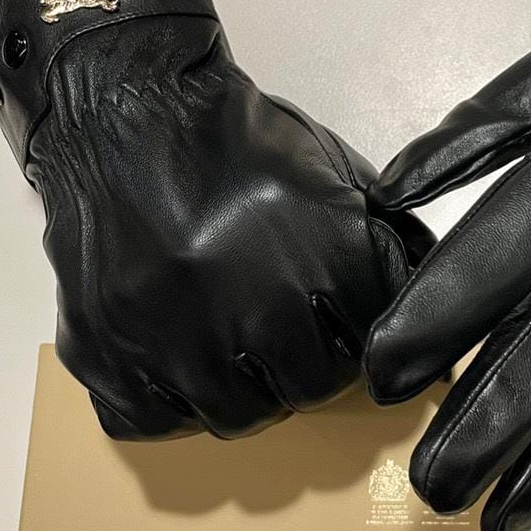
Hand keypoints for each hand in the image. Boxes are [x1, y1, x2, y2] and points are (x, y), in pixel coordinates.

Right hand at [0, 0, 432, 439]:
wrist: (124, 109)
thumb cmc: (236, 141)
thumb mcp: (332, 170)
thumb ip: (385, 234)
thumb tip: (425, 287)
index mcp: (328, 253)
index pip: (374, 342)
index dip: (360, 333)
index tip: (340, 324)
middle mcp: (258, 302)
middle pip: (311, 387)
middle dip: (308, 365)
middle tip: (285, 336)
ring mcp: (175, 334)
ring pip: (237, 415)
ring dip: (244, 388)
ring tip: (230, 344)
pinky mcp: (105, 348)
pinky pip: (154, 421)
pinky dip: (171, 401)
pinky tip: (174, 357)